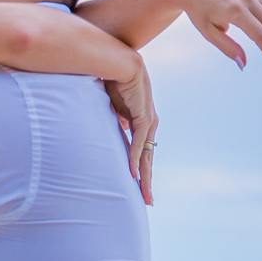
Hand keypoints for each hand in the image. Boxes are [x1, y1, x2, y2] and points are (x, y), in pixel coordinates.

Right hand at [105, 52, 158, 204]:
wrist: (118, 59)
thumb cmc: (112, 78)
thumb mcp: (112, 105)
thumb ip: (116, 118)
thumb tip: (118, 126)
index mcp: (142, 121)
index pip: (143, 151)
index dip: (141, 169)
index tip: (139, 186)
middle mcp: (149, 122)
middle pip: (149, 158)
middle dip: (148, 181)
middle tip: (148, 202)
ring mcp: (148, 120)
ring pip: (147, 155)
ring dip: (145, 176)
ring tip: (143, 195)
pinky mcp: (143, 116)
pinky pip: (139, 142)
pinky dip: (136, 159)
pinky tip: (134, 174)